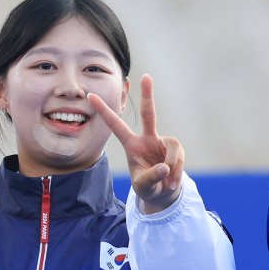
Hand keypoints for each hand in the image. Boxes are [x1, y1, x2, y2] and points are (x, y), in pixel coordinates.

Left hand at [88, 74, 183, 213]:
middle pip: (148, 114)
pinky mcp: (175, 149)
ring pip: (171, 149)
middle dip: (148, 95)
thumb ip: (152, 177)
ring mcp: (163, 142)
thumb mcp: (143, 186)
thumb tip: (165, 168)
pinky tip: (172, 183)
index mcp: (131, 145)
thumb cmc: (148, 186)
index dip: (104, 111)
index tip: (90, 95)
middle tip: (146, 76)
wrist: (163, 193)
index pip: (116, 125)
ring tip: (168, 184)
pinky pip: (178, 159)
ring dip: (171, 169)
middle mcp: (147, 139)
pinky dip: (177, 173)